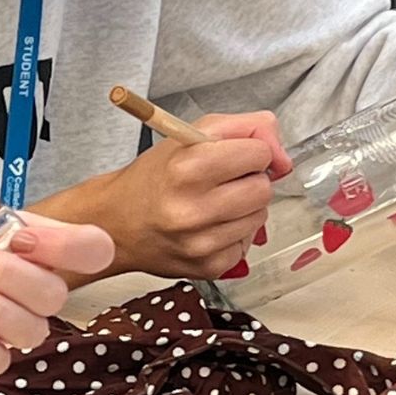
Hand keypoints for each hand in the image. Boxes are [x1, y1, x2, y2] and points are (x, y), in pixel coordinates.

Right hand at [61, 111, 294, 280]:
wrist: (114, 225)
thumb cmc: (152, 179)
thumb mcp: (188, 135)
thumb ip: (244, 127)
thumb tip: (282, 156)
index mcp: (188, 168)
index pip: (259, 154)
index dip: (248, 152)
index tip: (229, 157)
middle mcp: (193, 209)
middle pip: (264, 188)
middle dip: (249, 181)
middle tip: (220, 183)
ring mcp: (202, 243)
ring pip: (260, 217)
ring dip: (243, 209)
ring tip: (211, 205)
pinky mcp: (209, 267)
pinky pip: (247, 245)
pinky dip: (233, 234)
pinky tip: (208, 228)